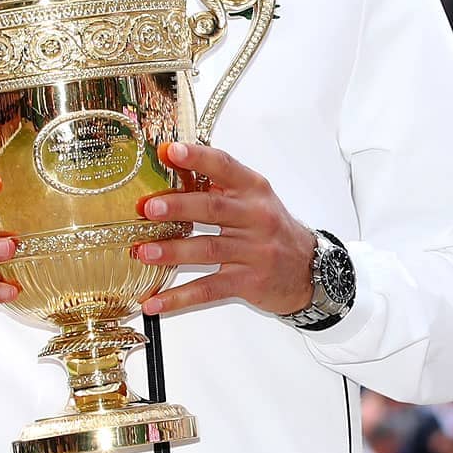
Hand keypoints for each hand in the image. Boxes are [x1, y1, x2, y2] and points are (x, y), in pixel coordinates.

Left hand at [134, 142, 316, 316]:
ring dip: (172, 251)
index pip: (224, 166)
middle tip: (148, 207)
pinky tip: (156, 301)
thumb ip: (221, 187)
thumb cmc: (273, 230)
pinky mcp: (248, 282)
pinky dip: (180, 297)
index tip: (169, 151)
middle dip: (178, 206)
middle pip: (213, 208)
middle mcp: (256, 217)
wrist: (309, 268)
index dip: (196, 157)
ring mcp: (254, 251)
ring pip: (207, 249)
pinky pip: (209, 289)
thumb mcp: (255, 201)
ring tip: (143, 252)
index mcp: (254, 190)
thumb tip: (175, 172)